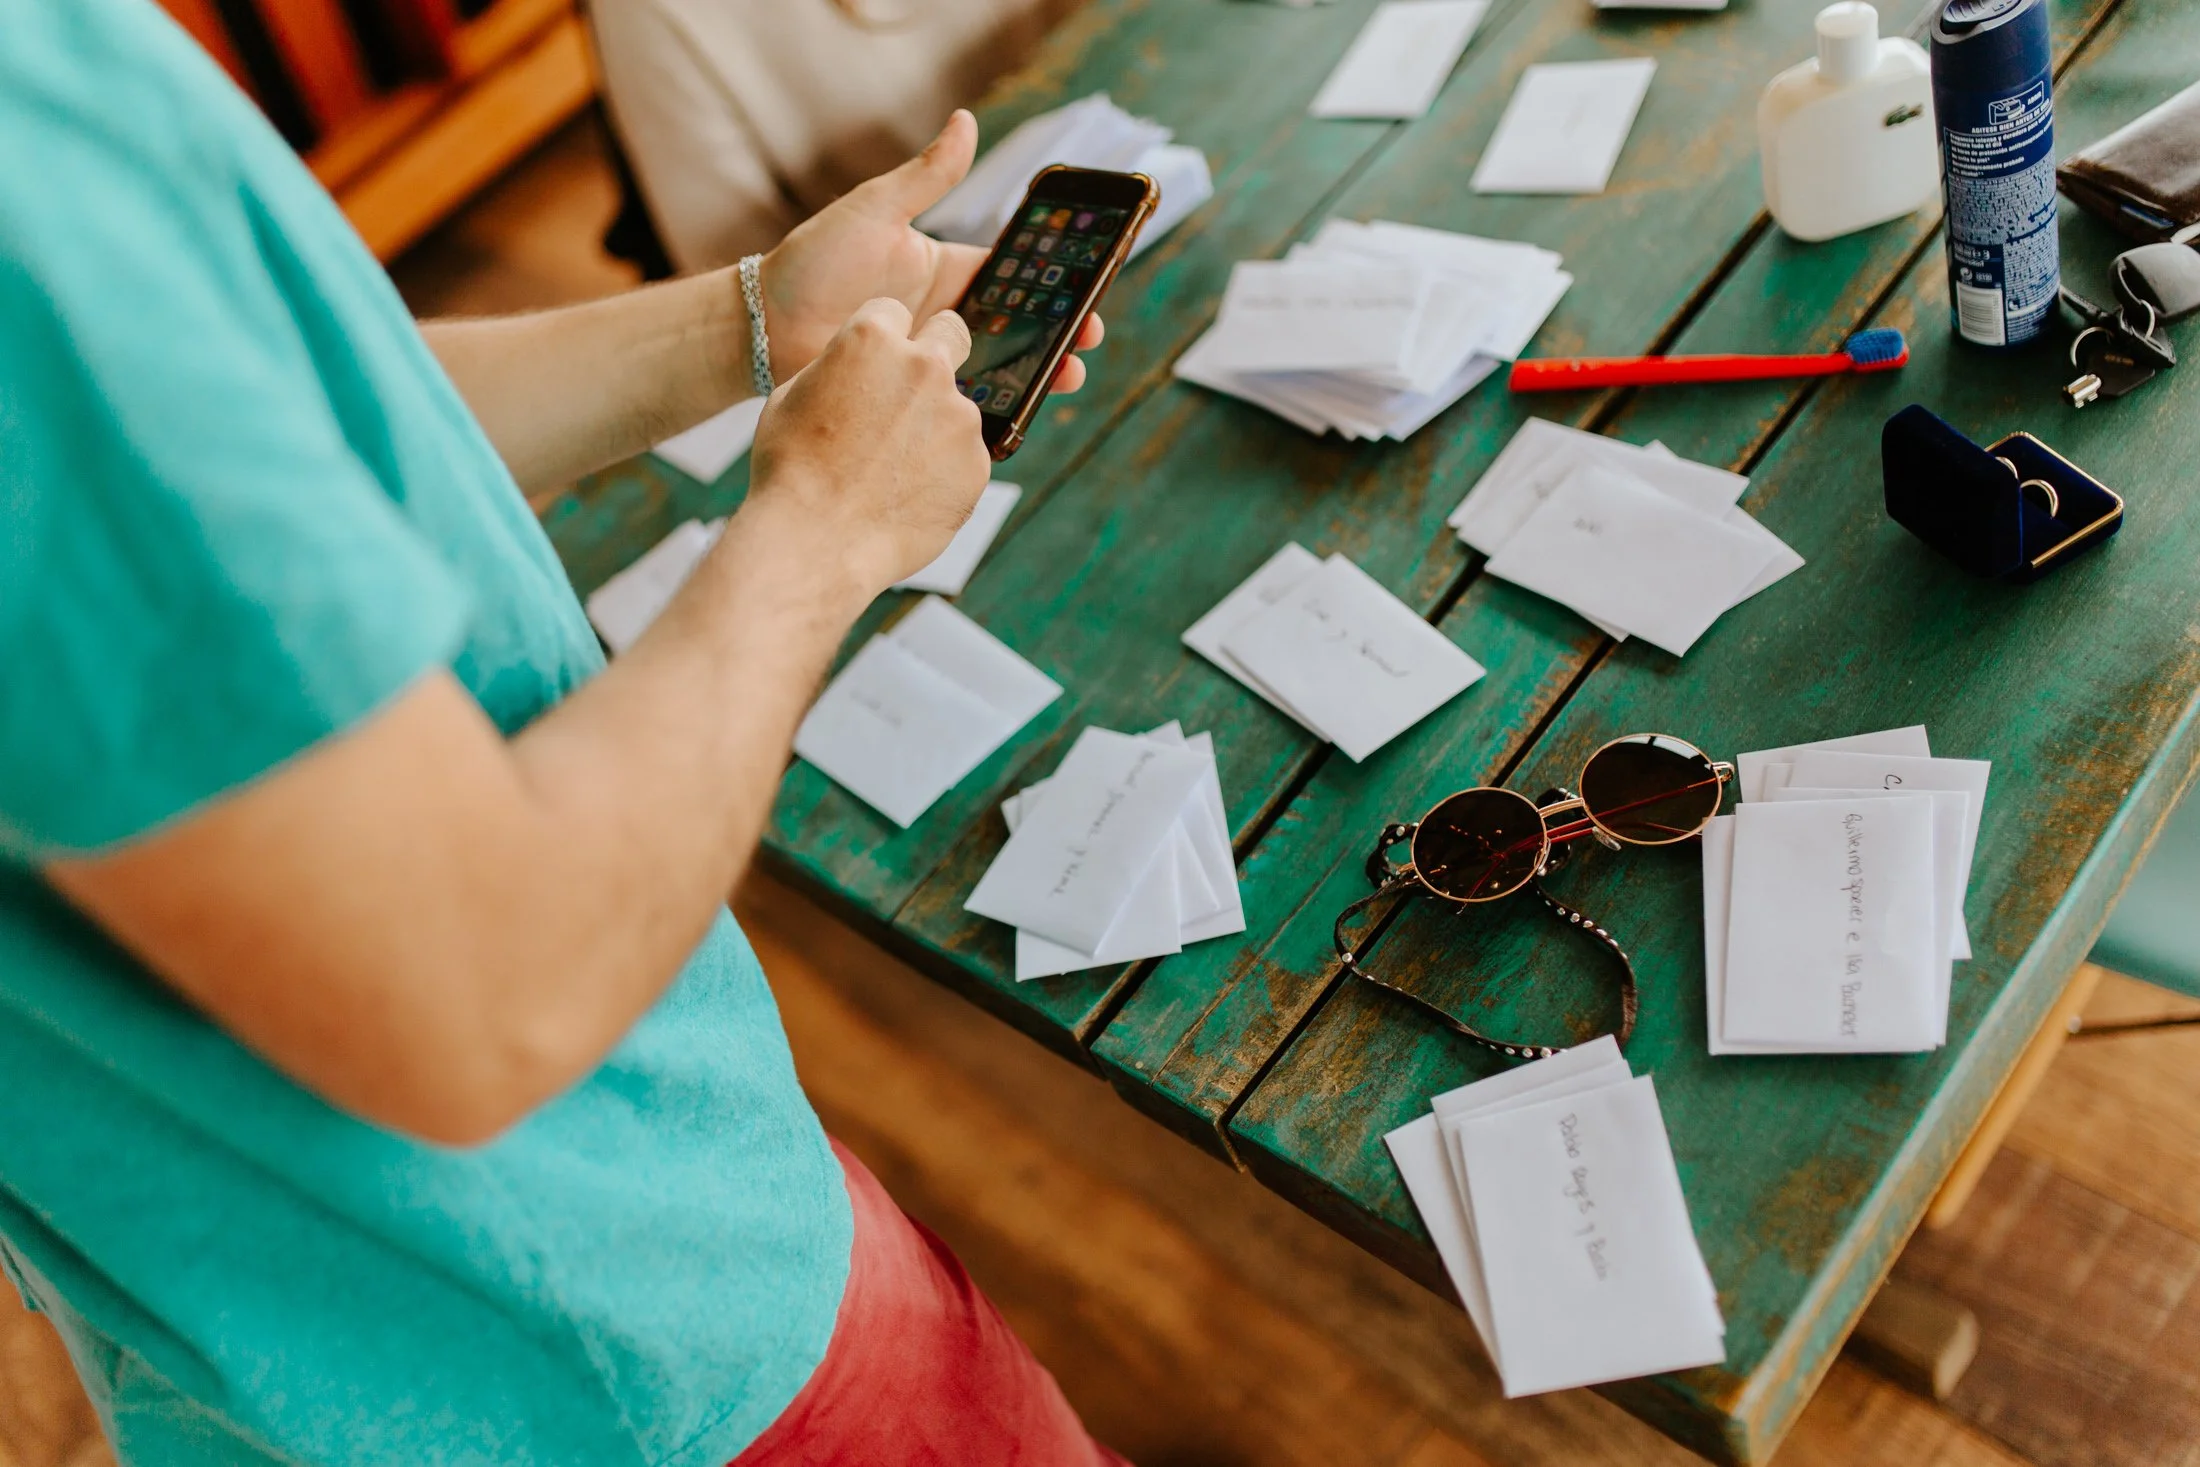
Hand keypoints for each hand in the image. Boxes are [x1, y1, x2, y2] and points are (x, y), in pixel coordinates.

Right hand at [743, 298, 990, 591]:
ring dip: (936, 427)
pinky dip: (945, 472)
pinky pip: (966, 457)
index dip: (885, 337)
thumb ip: (839, 366)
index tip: (878, 361)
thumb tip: (859, 364)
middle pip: (951, 335)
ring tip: (892, 471)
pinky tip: (907, 496)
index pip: (896, 310)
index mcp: (872, 338)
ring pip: (957, 406)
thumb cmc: (791, 471)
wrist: (816, 543)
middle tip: (911, 394)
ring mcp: (958, 416)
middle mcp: (925, 366)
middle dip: (936, 353)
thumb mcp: (792, 396)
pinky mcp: (978, 463)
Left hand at [759, 110, 1103, 392]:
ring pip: (998, 367)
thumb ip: (927, 177)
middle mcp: (944, 314)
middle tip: (1086, 343)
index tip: (1084, 290)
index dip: (1051, 285)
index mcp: (944, 269)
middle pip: (1017, 327)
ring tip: (1062, 381)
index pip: (1013, 276)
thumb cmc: (812, 262)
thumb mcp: (874, 211)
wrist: (763, 327)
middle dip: (1056, 334)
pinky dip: (991, 409)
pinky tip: (1015, 415)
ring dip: (1034, 373)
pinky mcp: (912, 392)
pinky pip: (961, 401)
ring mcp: (930, 354)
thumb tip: (967, 121)